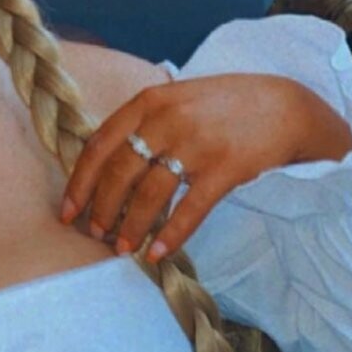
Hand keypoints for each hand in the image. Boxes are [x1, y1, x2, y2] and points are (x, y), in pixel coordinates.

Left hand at [60, 74, 351, 262]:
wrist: (284, 105)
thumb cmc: (225, 106)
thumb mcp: (177, 99)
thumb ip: (144, 124)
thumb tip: (107, 167)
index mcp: (149, 101)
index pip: (99, 145)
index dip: (80, 182)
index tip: (68, 211)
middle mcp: (168, 119)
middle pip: (119, 173)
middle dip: (102, 209)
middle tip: (96, 233)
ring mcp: (196, 143)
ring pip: (149, 195)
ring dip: (131, 227)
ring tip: (123, 248)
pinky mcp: (225, 167)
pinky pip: (189, 209)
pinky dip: (171, 235)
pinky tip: (159, 253)